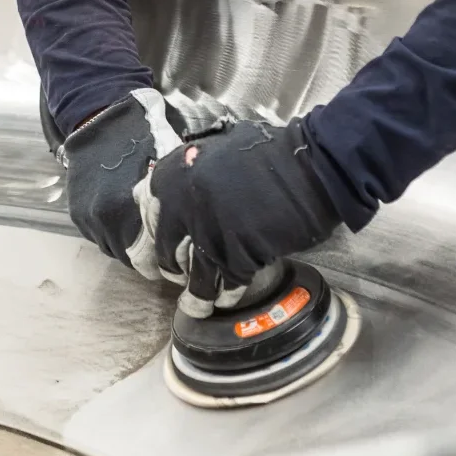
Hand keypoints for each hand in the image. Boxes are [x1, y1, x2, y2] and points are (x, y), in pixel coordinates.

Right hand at [50, 88, 183, 279]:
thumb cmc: (144, 140)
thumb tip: (192, 226)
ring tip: (140, 232)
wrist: (101, 120)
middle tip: (160, 248)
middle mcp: (107, 219)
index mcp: (132, 209)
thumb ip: (171, 201)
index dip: (164, 259)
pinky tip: (121, 218)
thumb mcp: (167, 168)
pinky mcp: (77, 214)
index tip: (174, 259)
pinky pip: (96, 237)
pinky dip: (108, 233)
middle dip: (145, 255)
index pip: (151, 257)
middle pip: (130, 258)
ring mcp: (89, 218)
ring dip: (125, 245)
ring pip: (111, 249)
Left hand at [150, 118, 341, 306]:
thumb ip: (189, 172)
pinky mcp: (236, 254)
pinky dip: (227, 293)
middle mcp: (182, 203)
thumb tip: (170, 195)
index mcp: (174, 174)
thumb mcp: (216, 149)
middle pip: (165, 249)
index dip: (149, 238)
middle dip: (169, 268)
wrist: (310, 165)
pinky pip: (225, 282)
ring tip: (198, 306)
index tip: (153, 253)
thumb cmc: (269, 152)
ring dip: (196, 295)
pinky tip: (228, 299)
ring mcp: (208, 230)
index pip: (146, 215)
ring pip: (194, 274)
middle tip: (175, 277)